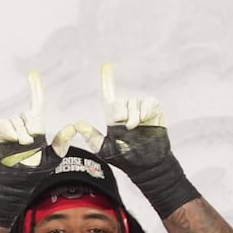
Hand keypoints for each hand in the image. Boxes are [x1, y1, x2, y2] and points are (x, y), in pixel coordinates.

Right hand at [0, 74, 51, 227]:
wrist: (11, 182)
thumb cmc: (32, 171)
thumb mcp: (51, 158)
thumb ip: (61, 143)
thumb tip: (73, 127)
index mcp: (35, 127)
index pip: (36, 103)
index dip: (35, 88)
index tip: (33, 74)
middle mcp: (20, 124)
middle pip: (27, 115)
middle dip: (30, 129)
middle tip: (29, 144)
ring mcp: (7, 128)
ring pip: (16, 121)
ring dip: (20, 134)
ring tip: (20, 147)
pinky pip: (4, 124)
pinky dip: (9, 132)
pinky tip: (12, 142)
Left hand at [89, 64, 198, 216]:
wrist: (148, 166)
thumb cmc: (125, 159)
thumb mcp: (104, 150)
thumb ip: (92, 137)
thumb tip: (77, 123)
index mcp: (114, 118)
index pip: (109, 96)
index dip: (107, 81)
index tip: (105, 66)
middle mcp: (127, 111)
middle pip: (120, 100)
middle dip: (121, 113)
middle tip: (125, 126)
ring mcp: (142, 111)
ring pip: (134, 102)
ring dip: (133, 115)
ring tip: (134, 128)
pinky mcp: (154, 112)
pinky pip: (149, 102)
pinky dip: (145, 110)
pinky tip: (144, 120)